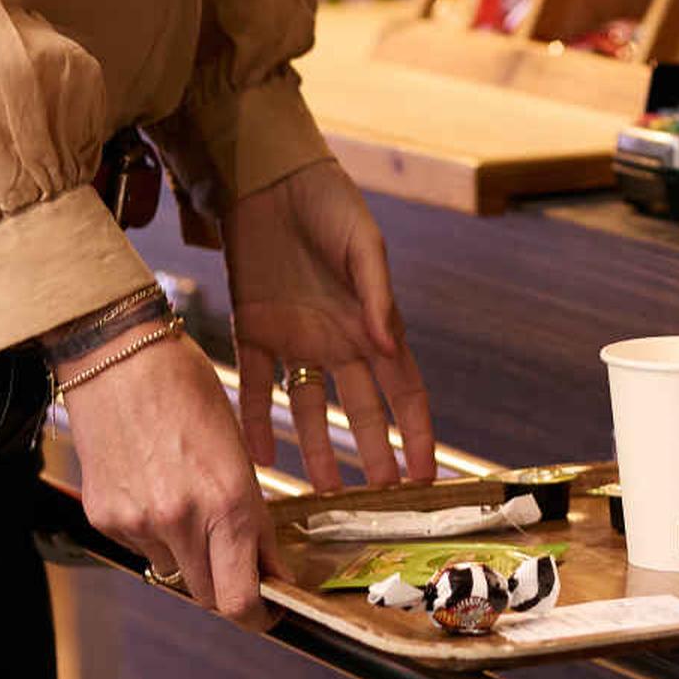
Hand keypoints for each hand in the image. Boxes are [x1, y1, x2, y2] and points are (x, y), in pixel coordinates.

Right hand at [63, 329, 273, 628]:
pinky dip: (156, 534)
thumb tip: (266, 567)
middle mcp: (182, 520)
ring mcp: (139, 523)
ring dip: (191, 557)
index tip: (271, 609)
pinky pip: (141, 548)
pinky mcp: (106, 519)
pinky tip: (156, 488)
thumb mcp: (236, 448)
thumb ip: (250, 514)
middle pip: (209, 596)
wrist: (119, 358)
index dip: (260, 615)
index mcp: (228, 500)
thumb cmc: (187, 388)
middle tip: (240, 565)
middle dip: (229, 587)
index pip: (241, 598)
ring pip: (175, 571)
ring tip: (191, 502)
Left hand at [226, 160, 435, 491]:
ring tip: (320, 493)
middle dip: (372, 455)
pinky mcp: (253, 330)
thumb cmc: (329, 202)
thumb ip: (377, 298)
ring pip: (308, 409)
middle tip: (377, 500)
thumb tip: (392, 349)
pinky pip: (255, 387)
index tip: (425, 476)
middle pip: (360, 410)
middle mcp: (338, 339)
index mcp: (372, 321)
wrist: (267, 178)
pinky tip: (253, 457)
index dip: (416, 432)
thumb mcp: (363, 245)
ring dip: (315, 450)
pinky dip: (253, 422)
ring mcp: (295, 338)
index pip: (404, 390)